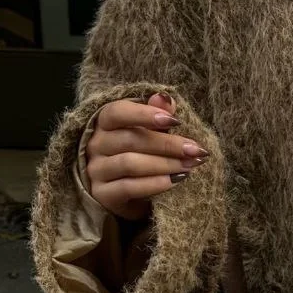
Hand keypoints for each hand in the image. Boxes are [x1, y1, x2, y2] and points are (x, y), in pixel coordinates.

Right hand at [85, 92, 207, 220]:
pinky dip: (155, 184)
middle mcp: (96, 145)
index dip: (145, 114)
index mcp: (103, 123)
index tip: (176, 121)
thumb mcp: (147, 132)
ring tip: (190, 166)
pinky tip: (175, 180)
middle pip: (131, 139)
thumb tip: (165, 98)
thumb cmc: (137, 154)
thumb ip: (156, 114)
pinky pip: (129, 187)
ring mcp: (97, 170)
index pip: (117, 112)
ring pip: (131, 164)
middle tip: (196, 150)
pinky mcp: (103, 194)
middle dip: (168, 144)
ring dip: (165, 164)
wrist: (123, 193)